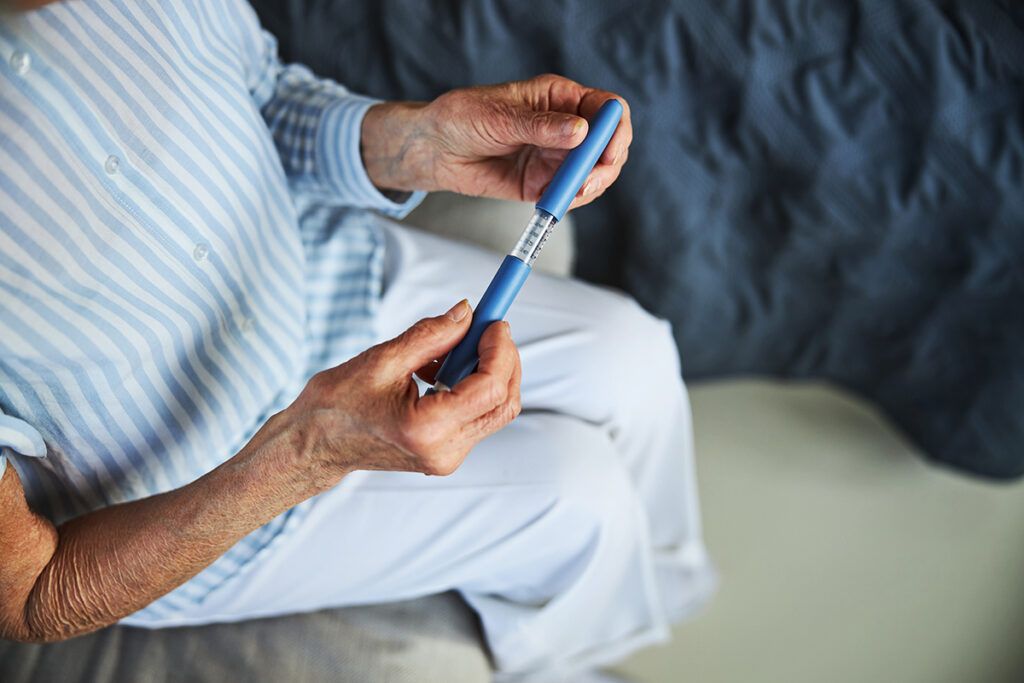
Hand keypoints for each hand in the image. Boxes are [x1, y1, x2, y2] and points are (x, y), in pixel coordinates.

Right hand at [283, 300, 520, 477]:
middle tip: (485, 326)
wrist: (314, 445)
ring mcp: (447, 457)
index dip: (500, 350)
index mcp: (427, 429)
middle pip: (504, 402)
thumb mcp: (382, 360)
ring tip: (449, 350)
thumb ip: (432, 335)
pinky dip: (471, 386)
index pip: (490, 387)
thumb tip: (467, 313)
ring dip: (486, 371)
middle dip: (503, 359)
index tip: (493, 321)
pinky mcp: (446, 454)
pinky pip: (477, 416)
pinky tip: (439, 370)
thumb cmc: (336, 407)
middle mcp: (444, 451)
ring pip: (494, 409)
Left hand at [361, 74, 631, 209]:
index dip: (615, 130)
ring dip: (588, 187)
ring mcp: (557, 155)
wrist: (434, 149)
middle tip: (585, 184)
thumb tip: (581, 131)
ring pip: (594, 173)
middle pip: (609, 144)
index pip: (608, 108)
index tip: (608, 153)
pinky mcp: (544, 182)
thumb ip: (541, 127)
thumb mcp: (500, 117)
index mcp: (559, 97)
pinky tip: (552, 203)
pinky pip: (570, 194)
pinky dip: (568, 201)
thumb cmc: (461, 118)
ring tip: (564, 196)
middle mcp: (565, 125)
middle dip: (605, 166)